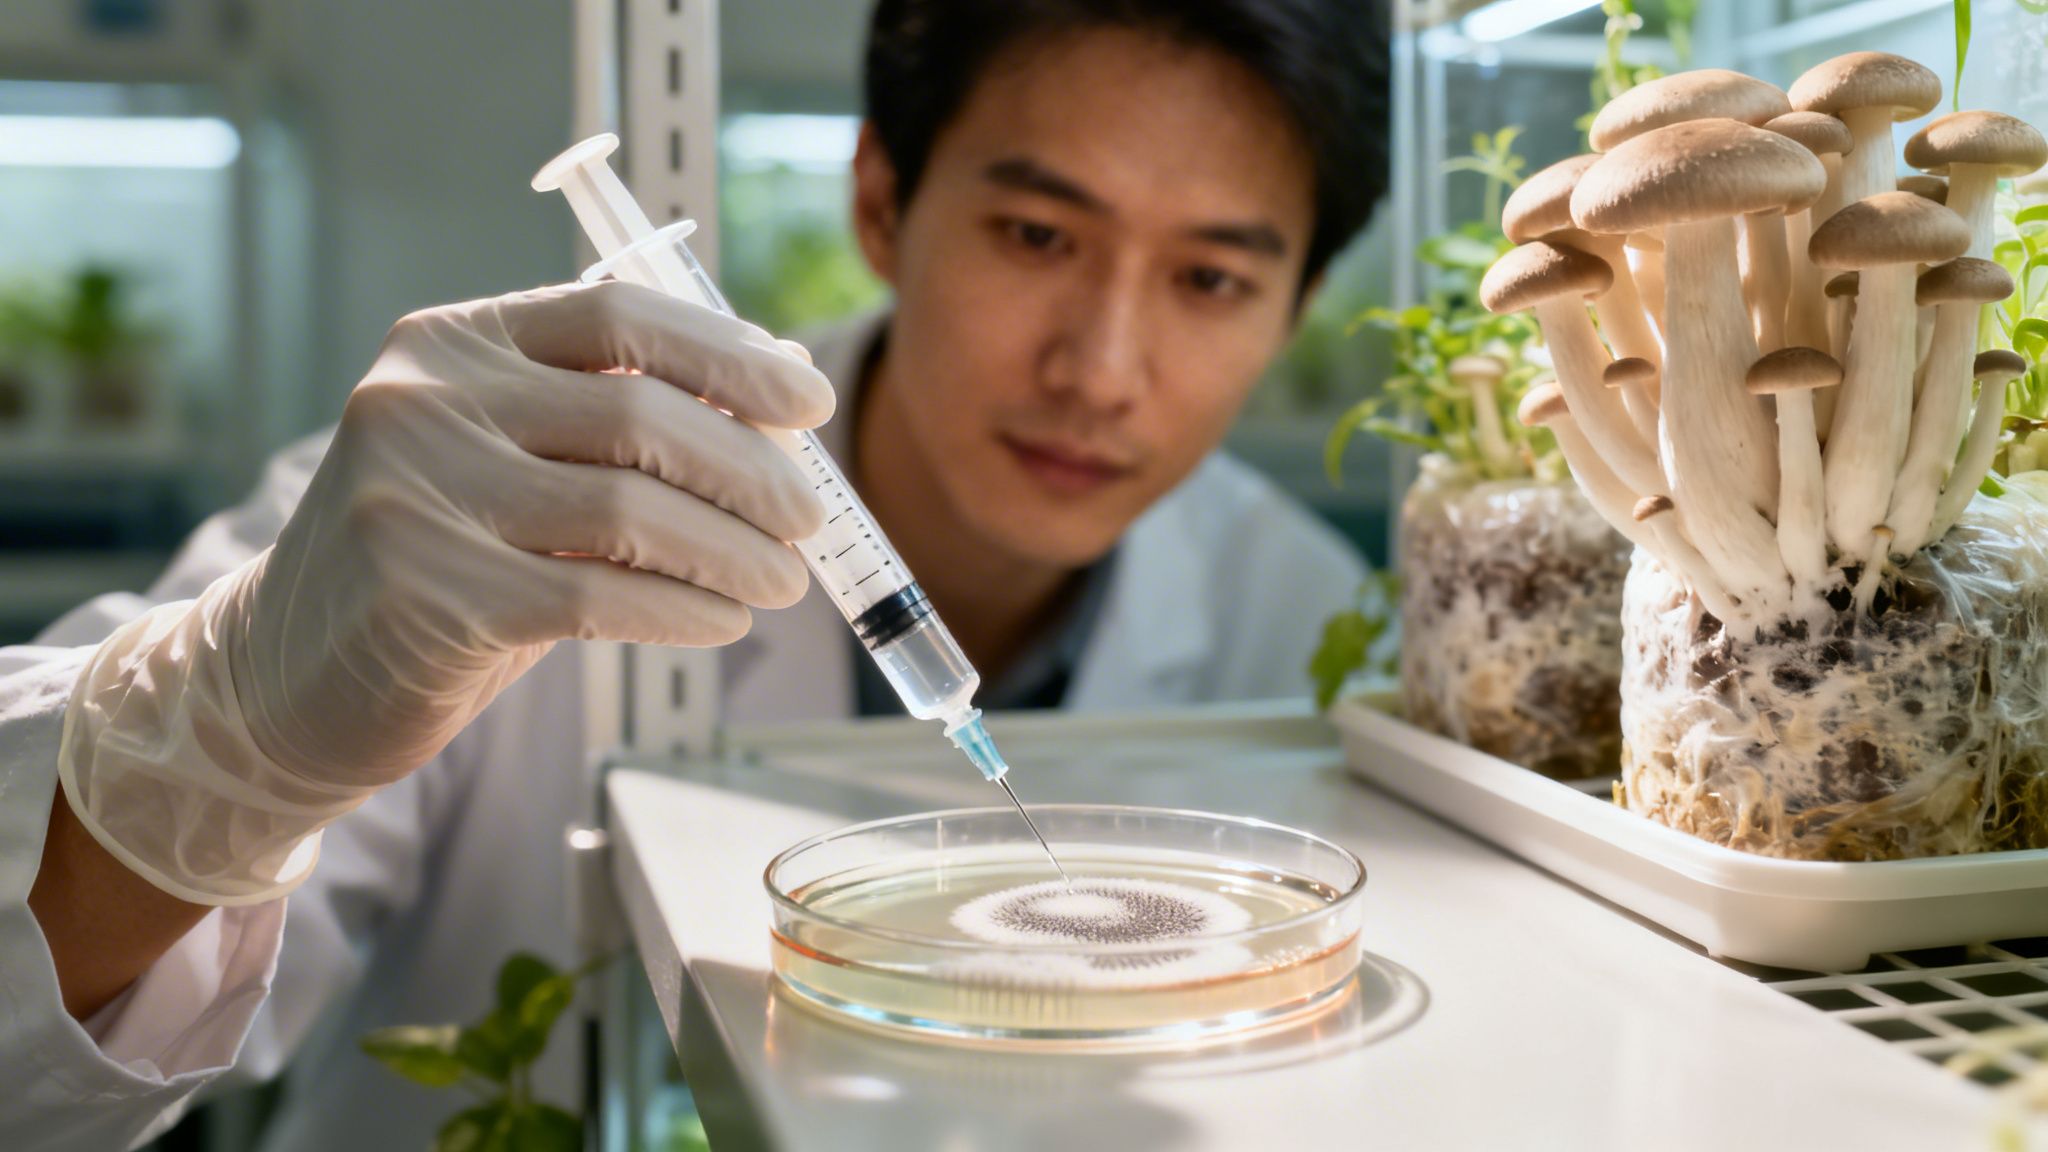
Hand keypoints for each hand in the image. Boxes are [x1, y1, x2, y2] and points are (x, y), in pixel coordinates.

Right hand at [58, 281, 832, 902]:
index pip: (619, 315)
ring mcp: (416, 494)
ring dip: (734, 552)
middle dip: (753, 472)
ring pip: (632, 510)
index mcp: (454, 343)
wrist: (285, 679)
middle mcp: (424, 400)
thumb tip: (779, 393)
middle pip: (641, 414)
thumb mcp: (515, 464)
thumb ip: (618, 420)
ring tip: (782, 583)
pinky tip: (720, 621)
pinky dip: (682, 609)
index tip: (810, 401)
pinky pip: (599, 596)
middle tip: (811, 522)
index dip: (731, 357)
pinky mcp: (429, 594)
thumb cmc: (440, 560)